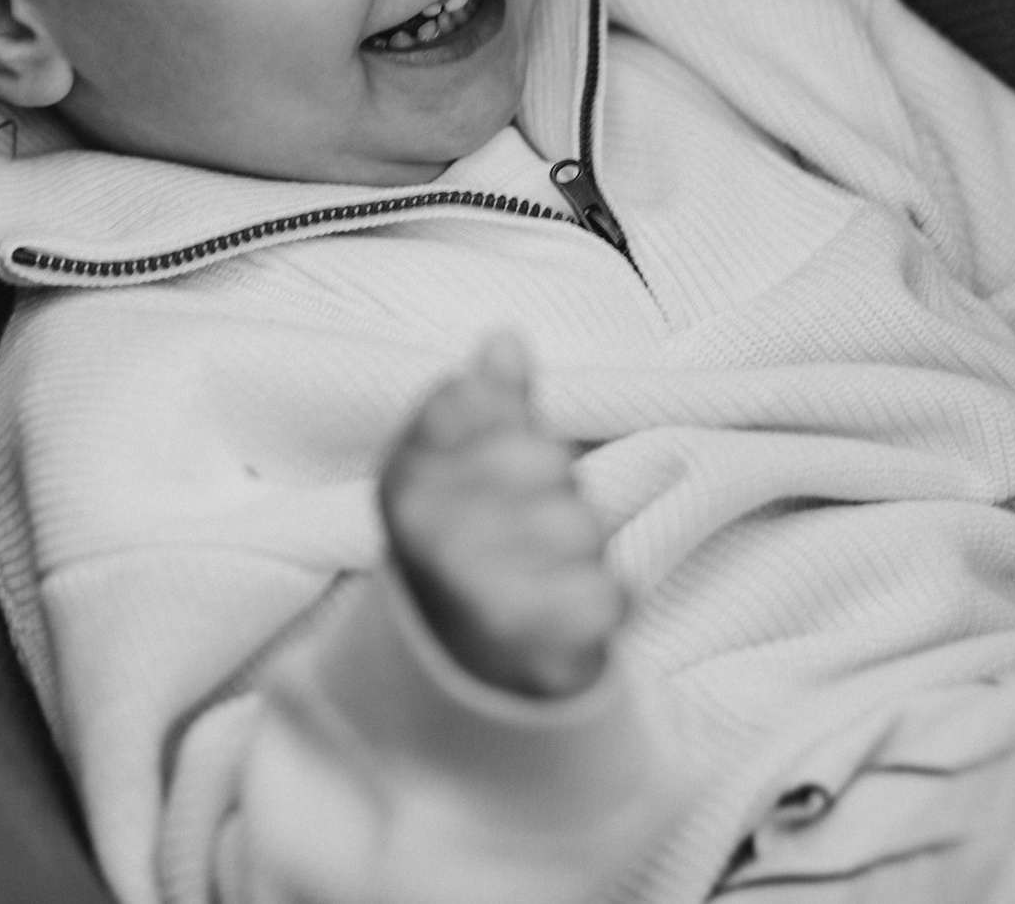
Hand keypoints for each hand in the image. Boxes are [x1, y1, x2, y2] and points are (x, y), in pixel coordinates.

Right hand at [378, 333, 625, 698]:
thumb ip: (486, 407)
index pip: (484, 403)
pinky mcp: (530, 645)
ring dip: (582, 554)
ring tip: (544, 578)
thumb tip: (505, 337)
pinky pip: (609, 592)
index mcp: (405, 480)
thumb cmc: (463, 554)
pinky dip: (603, 604)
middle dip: (555, 493)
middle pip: (547, 459)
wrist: (447, 678)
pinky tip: (568, 616)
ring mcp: (477, 588)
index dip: (510, 433)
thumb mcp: (455, 474)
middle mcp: (430, 531)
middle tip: (528, 535)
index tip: (492, 475)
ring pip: (582, 525)